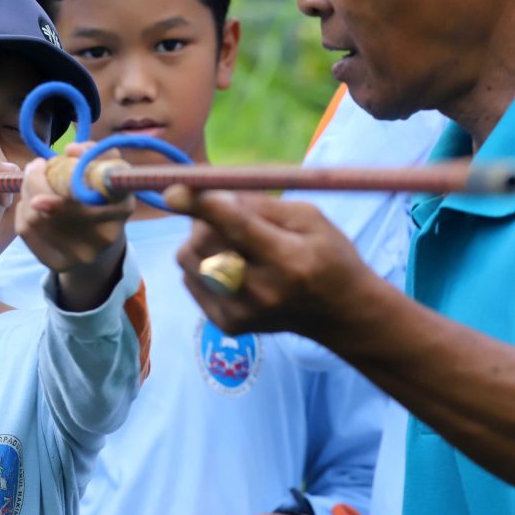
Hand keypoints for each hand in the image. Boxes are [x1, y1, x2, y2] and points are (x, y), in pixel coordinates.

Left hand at [16, 142, 135, 309]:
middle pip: (52, 208)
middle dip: (34, 181)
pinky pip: (26, 231)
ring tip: (33, 181)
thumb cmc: (102, 194)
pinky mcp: (57, 264)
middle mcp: (103, 239)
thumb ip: (95, 152)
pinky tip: (31, 202)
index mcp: (121, 209)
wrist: (99, 239)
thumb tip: (72, 151)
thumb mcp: (108, 170)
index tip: (42, 167)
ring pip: (35, 217)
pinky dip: (23, 210)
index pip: (89, 196)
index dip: (62, 188)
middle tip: (35, 166)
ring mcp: (79, 256)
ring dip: (27, 192)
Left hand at [167, 187, 376, 339]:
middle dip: (203, 218)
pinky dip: (201, 264)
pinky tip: (231, 266)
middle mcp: (262, 290)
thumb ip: (259, 203)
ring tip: (231, 242)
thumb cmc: (329, 255)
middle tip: (222, 211)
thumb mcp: (308, 218)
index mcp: (289, 259)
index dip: (202, 206)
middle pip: (203, 243)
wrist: (341, 314)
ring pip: (188, 259)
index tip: (173, 191)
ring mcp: (241, 312)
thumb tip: (210, 191)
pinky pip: (190, 278)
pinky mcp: (226, 323)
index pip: (236, 227)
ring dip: (199, 241)